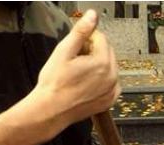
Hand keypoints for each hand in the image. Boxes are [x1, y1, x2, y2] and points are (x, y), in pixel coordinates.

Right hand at [28, 10, 119, 135]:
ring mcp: (112, 90)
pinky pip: (110, 83)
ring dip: (97, 64)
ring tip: (78, 72)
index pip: (101, 38)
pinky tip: (86, 82)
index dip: (86, 38)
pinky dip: (101, 79)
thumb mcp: (64, 51)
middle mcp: (112, 76)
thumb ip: (81, 31)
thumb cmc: (54, 83)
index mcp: (103, 62)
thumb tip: (92, 16)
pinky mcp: (109, 100)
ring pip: (109, 67)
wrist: (51, 110)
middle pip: (107, 51)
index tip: (75, 45)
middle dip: (93, 50)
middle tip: (75, 58)